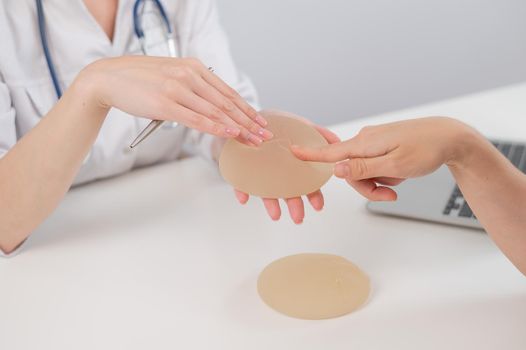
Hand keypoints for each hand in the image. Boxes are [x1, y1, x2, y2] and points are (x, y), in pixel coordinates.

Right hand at [78, 56, 272, 144]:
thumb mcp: (172, 76)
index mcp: (194, 67)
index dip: (246, 108)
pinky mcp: (165, 103)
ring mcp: (177, 88)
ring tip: (252, 139)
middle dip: (248, 121)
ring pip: (215, 111)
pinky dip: (215, 127)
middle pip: (226, 102)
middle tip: (264, 134)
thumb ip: (192, 87)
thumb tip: (211, 107)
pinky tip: (229, 133)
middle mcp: (189, 75)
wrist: (109, 78)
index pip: (227, 91)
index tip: (259, 121)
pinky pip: (196, 118)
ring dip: (237, 127)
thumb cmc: (140, 80)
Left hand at [234, 123, 340, 223]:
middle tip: (298, 217)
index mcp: (294, 165)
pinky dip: (241, 191)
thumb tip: (337, 142)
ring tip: (276, 215)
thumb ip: (319, 133)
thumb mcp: (301, 124)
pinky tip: (244, 198)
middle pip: (288, 192)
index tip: (318, 206)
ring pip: (267, 192)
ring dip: (272, 204)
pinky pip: (240, 183)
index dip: (313, 194)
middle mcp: (278, 173)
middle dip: (294, 206)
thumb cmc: (277, 123)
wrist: (251, 119)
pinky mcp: (241, 171)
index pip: (306, 183)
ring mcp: (260, 174)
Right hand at [291, 117, 475, 200]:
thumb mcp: (395, 165)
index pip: (331, 153)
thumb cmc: (426, 150)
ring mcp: (374, 143)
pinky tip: (401, 174)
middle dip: (367, 187)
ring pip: (363, 172)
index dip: (311, 155)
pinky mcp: (382, 146)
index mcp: (365, 143)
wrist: (449, 137)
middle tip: (390, 196)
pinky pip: (374, 166)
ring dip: (379, 183)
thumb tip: (335, 170)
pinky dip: (385, 175)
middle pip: (350, 171)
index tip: (292, 152)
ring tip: (399, 183)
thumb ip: (363, 169)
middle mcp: (365, 141)